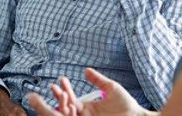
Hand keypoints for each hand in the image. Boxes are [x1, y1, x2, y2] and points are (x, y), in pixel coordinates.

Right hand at [27, 68, 146, 115]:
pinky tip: (70, 104)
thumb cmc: (127, 105)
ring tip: (60, 92)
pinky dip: (70, 113)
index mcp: (87, 108)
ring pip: (67, 115)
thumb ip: (97, 79)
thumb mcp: (111, 88)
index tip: (61, 79)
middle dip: (57, 98)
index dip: (64, 90)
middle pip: (65, 109)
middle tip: (53, 87)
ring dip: (62, 105)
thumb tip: (86, 70)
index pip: (71, 99)